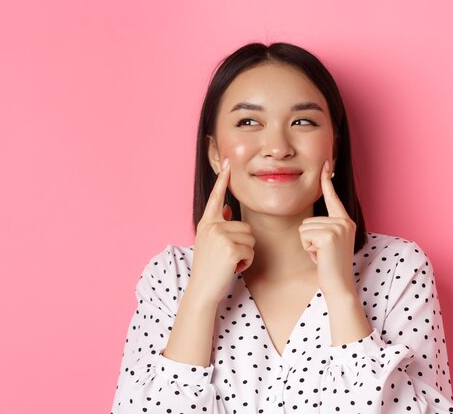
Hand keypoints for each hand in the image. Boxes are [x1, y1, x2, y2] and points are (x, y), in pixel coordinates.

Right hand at [189, 159, 254, 303]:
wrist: (202, 290)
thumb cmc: (208, 268)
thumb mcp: (210, 242)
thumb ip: (219, 224)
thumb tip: (228, 209)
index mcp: (206, 223)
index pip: (216, 198)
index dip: (222, 180)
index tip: (227, 162)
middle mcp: (212, 226)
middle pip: (245, 226)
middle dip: (243, 245)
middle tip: (227, 258)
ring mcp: (220, 236)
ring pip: (250, 239)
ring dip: (245, 254)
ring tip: (229, 262)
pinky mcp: (230, 248)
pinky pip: (250, 251)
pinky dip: (246, 262)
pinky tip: (233, 268)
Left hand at [298, 159, 356, 297]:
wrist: (339, 286)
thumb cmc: (331, 267)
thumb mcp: (328, 244)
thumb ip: (324, 229)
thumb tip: (310, 224)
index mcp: (345, 221)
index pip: (332, 197)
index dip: (327, 180)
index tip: (325, 163)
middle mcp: (344, 221)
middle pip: (307, 220)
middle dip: (309, 239)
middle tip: (323, 253)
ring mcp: (338, 227)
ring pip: (304, 227)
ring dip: (308, 244)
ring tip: (322, 255)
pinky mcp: (329, 235)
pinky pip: (304, 235)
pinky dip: (308, 249)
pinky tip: (320, 257)